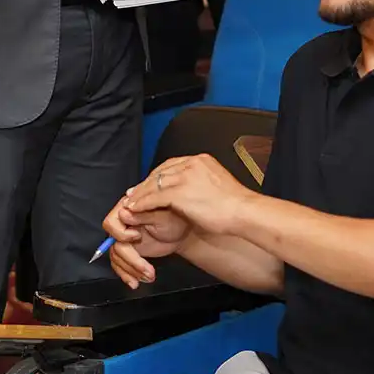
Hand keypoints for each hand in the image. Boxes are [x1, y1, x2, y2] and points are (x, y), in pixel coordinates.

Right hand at [100, 190, 192, 288]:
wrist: (181, 232)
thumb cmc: (175, 219)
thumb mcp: (162, 216)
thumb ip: (143, 214)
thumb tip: (123, 212)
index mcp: (128, 208)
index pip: (111, 222)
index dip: (121, 233)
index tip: (137, 237)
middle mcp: (122, 222)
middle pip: (114, 243)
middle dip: (130, 259)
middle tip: (146, 269)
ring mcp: (123, 237)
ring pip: (116, 256)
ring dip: (131, 270)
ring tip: (149, 276)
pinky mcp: (127, 250)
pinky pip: (119, 264)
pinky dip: (126, 274)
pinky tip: (136, 281)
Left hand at [125, 154, 255, 236]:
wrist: (243, 212)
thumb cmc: (235, 206)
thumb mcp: (216, 186)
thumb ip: (201, 184)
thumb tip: (191, 193)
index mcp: (201, 160)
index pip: (171, 165)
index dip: (157, 176)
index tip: (148, 184)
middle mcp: (192, 164)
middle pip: (161, 172)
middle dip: (145, 184)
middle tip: (133, 193)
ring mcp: (185, 177)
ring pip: (155, 183)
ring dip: (140, 194)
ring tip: (130, 203)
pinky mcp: (180, 192)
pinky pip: (154, 197)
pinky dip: (142, 203)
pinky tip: (135, 209)